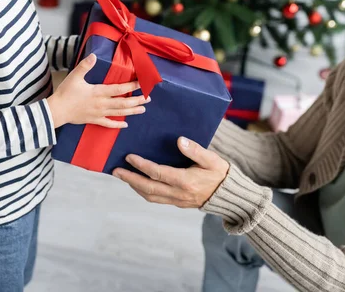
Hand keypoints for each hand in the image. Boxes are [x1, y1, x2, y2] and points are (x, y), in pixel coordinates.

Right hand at [47, 53, 149, 127]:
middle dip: (137, 100)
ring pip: (119, 113)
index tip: (142, 83)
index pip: (119, 89)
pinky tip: (125, 125)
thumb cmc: (65, 93)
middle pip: (123, 103)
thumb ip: (85, 66)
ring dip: (132, 111)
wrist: (57, 111)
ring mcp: (99, 113)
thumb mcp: (74, 77)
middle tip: (148, 98)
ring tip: (143, 109)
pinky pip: (108, 124)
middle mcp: (102, 104)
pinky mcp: (94, 120)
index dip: (132, 86)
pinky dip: (117, 125)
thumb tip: (93, 56)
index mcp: (98, 92)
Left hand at [112, 137, 229, 208]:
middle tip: (116, 171)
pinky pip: (156, 199)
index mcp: (185, 181)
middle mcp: (178, 193)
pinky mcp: (177, 203)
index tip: (129, 157)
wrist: (229, 195)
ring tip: (123, 177)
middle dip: (130, 179)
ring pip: (150, 196)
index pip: (158, 173)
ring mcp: (177, 200)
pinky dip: (143, 192)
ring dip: (134, 186)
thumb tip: (180, 140)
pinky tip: (138, 184)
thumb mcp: (211, 159)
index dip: (142, 165)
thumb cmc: (220, 173)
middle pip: (148, 188)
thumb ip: (195, 150)